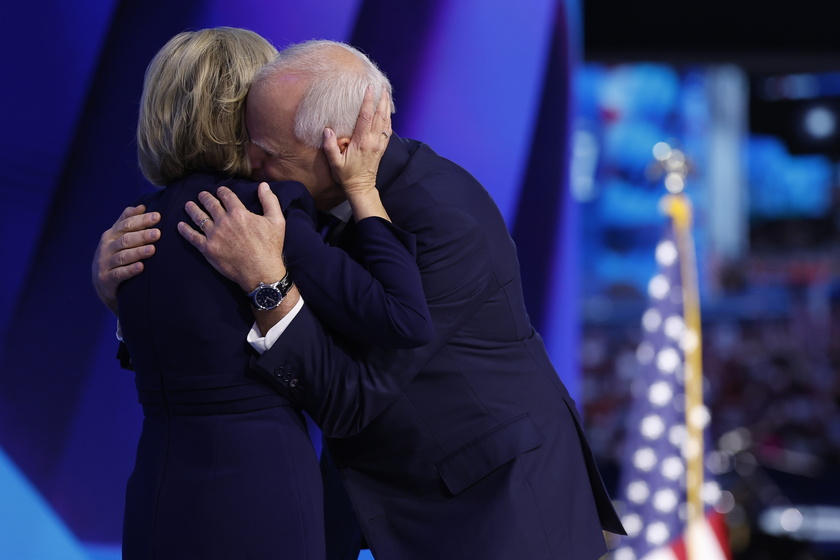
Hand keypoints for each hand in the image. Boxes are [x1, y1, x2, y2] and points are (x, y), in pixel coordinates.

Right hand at [92, 205, 160, 313]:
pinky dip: (130, 270)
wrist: (102, 283)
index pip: (126, 223)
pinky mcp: (106, 279)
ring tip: (152, 249)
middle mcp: (107, 247)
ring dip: (138, 252)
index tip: (157, 216)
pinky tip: (141, 267)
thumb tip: (143, 206)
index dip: (141, 219)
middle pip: (126, 239)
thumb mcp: (118, 238)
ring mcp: (105, 263)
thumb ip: (128, 222)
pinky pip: (119, 274)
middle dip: (142, 235)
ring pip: (123, 256)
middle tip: (158, 233)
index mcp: (111, 234)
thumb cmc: (116, 256)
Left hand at [178, 183, 286, 292]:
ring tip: (188, 205)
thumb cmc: (270, 247)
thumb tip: (264, 185)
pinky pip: (192, 236)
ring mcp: (214, 235)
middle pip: (210, 204)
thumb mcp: (277, 221)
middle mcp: (224, 221)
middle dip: (205, 197)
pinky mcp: (207, 249)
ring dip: (192, 209)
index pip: (226, 196)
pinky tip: (180, 225)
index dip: (222, 191)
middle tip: (201, 195)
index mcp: (239, 213)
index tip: (219, 191)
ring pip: (198, 217)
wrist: (261, 272)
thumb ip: (270, 201)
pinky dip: (184, 230)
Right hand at [323, 86, 391, 219]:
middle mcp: (373, 141)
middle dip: (381, 100)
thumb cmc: (346, 175)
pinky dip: (388, 119)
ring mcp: (379, 144)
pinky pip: (388, 130)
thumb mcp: (334, 163)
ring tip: (386, 94)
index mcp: (362, 142)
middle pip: (379, 116)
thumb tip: (327, 130)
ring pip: (386, 121)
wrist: (361, 187)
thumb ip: (330, 147)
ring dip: (386, 107)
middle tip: (381, 86)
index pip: (366, 117)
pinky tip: (388, 112)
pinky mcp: (382, 148)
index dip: (368, 101)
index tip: (369, 88)